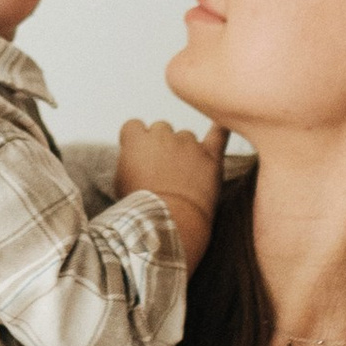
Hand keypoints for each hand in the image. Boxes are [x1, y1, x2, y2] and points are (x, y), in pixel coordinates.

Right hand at [115, 117, 228, 270]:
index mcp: (137, 140)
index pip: (134, 126)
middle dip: (160, 144)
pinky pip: (219, 135)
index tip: (138, 155)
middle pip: (161, 128)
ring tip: (183, 176)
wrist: (170, 221)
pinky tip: (225, 124)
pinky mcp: (210, 156)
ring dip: (184, 149)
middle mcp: (163, 135)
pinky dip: (221, 129)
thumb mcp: (120, 182)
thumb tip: (138, 159)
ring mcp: (188, 144)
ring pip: (186, 136)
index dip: (136, 140)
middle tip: (162, 169)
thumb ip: (130, 161)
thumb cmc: (143, 207)